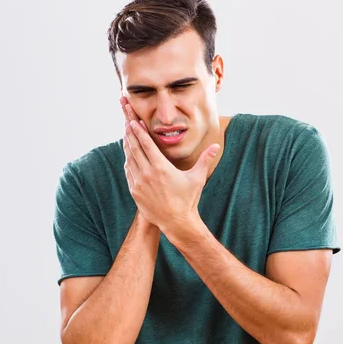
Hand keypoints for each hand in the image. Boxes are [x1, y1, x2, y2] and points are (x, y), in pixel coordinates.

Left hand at [120, 97, 219, 232]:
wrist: (176, 222)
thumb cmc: (188, 199)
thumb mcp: (197, 178)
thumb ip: (205, 160)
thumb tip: (216, 146)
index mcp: (161, 168)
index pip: (146, 144)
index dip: (139, 131)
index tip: (134, 121)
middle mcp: (147, 174)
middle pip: (135, 149)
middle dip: (130, 134)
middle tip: (126, 121)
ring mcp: (139, 183)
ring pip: (129, 160)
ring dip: (127, 146)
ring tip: (126, 135)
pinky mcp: (135, 192)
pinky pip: (129, 172)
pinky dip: (128, 162)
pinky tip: (128, 156)